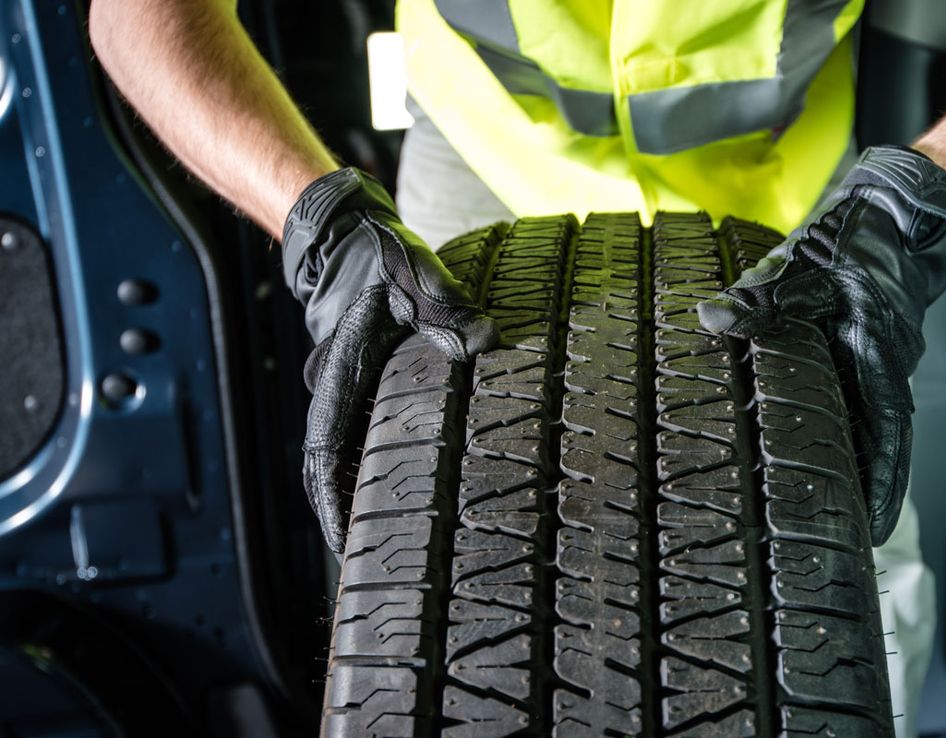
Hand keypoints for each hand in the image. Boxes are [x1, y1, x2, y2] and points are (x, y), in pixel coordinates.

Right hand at [282, 168, 497, 551]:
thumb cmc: (378, 257)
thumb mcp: (413, 275)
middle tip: (388, 571)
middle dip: (357, 522)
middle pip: (339, 474)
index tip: (346, 552)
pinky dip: (390, 471)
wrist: (351, 238)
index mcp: (344, 377)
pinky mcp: (370, 392)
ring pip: (357, 461)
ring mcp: (353, 397)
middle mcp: (342, 396)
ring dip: (374, 501)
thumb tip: (484, 340)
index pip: (327, 458)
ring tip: (411, 550)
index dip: (334, 509)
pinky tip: (422, 494)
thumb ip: (446, 307)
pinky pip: (375, 440)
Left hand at [698, 146, 945, 544]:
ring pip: (870, 428)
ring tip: (835, 518)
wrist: (891, 212)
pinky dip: (845, 435)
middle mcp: (884, 367)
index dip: (881, 482)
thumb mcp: (801, 264)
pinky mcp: (865, 357)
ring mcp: (877, 364)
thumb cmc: (855, 236)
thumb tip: (710, 317)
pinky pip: (858, 405)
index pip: (885, 432)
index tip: (873, 526)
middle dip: (867, 492)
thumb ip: (757, 297)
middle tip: (851, 542)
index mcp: (877, 352)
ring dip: (857, 468)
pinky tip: (822, 458)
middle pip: (880, 444)